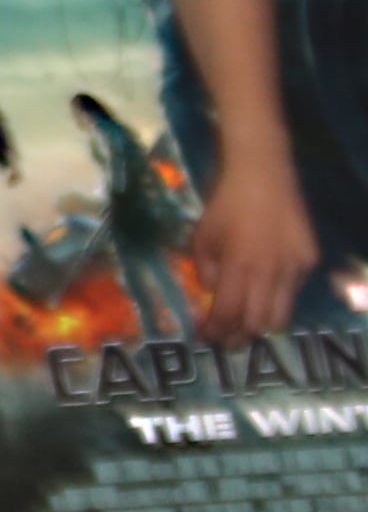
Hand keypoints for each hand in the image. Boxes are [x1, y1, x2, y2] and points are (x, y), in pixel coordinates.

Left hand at [189, 165, 318, 342]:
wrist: (262, 173)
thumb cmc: (225, 203)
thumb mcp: (202, 235)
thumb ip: (206, 269)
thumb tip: (213, 294)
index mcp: (238, 264)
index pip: (228, 313)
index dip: (216, 331)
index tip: (205, 337)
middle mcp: (270, 270)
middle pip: (258, 323)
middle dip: (239, 336)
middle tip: (227, 339)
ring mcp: (294, 266)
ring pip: (281, 314)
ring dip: (261, 324)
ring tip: (246, 326)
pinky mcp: (310, 259)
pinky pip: (293, 291)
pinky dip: (277, 298)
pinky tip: (265, 293)